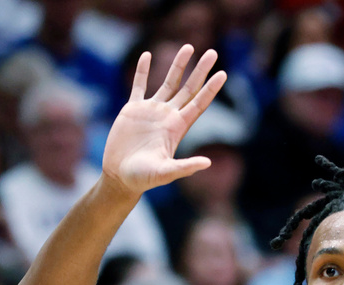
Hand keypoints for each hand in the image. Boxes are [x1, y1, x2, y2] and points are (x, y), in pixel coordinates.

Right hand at [101, 45, 226, 196]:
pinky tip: (147, 55)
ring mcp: (151, 111)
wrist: (121, 177)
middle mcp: (168, 116)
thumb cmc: (144, 178)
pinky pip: (139, 85)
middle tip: (213, 52)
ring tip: (188, 47)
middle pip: (189, 88)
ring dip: (178, 65)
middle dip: (201, 70)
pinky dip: (142, 70)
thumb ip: (185, 167)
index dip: (211, 89)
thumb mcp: (166, 173)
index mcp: (177, 127)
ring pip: (168, 82)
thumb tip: (208, 163)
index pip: (199, 103)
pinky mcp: (132, 110)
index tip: (223, 73)